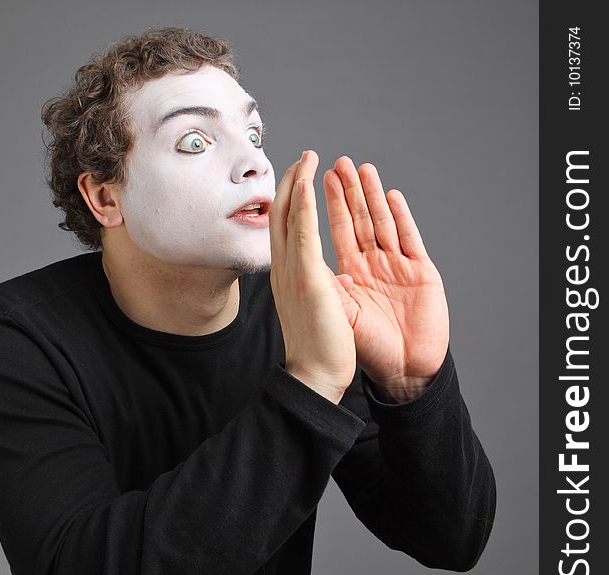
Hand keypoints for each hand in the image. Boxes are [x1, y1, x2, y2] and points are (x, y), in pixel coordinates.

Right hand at [269, 151, 355, 404]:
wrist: (314, 376)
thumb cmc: (318, 348)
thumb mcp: (315, 309)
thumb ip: (319, 288)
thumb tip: (334, 278)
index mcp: (289, 276)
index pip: (286, 229)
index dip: (292, 200)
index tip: (301, 178)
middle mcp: (285, 269)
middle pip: (282, 215)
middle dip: (292, 182)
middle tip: (304, 157)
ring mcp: (292, 272)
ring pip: (290, 218)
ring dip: (298, 184)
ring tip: (308, 158)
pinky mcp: (307, 278)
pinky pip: (304, 234)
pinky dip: (303, 206)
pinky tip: (306, 183)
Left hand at [323, 157, 448, 402]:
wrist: (398, 372)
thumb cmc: (363, 348)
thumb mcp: (337, 312)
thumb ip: (324, 282)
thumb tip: (308, 255)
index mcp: (346, 272)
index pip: (331, 229)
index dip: (324, 203)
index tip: (313, 176)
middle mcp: (370, 264)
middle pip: (356, 219)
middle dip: (347, 190)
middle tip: (338, 162)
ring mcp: (396, 266)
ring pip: (381, 222)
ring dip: (371, 195)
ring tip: (363, 168)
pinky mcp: (420, 273)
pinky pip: (409, 239)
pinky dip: (401, 217)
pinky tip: (392, 197)